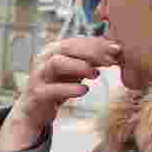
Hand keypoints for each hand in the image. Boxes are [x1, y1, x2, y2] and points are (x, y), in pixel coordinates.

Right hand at [0, 37, 120, 151]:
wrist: (35, 110)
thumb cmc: (58, 86)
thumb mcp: (75, 71)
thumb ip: (91, 60)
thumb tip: (116, 51)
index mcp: (54, 50)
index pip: (77, 41)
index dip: (97, 43)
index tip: (116, 48)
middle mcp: (44, 59)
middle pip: (67, 47)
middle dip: (91, 52)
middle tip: (111, 60)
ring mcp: (38, 75)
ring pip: (56, 63)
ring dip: (79, 66)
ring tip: (96, 74)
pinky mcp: (37, 94)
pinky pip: (52, 89)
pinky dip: (69, 89)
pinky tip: (84, 90)